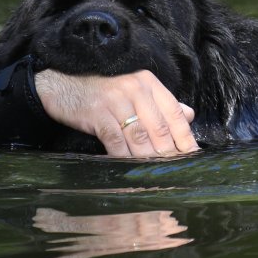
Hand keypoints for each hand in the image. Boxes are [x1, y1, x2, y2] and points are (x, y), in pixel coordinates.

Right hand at [34, 69, 198, 157]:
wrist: (65, 86)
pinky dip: (124, 156)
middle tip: (176, 171)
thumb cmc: (104, 93)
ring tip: (157, 174)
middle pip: (158, 127)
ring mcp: (115, 100)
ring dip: (149, 158)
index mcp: (148, 83)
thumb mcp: (135, 92)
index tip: (192, 156)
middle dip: (169, 153)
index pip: (174, 112)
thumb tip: (189, 115)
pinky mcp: (97, 113)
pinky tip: (130, 168)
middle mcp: (134, 89)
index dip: (185, 136)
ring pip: (139, 136)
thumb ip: (161, 104)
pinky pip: (115, 140)